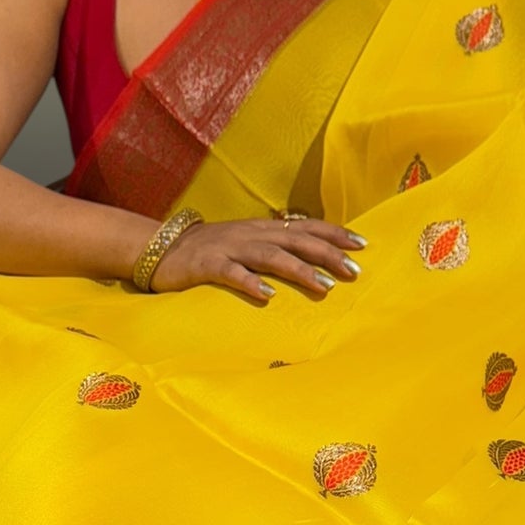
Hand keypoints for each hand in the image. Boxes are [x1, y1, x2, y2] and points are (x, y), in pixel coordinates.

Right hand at [150, 216, 364, 302]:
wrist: (163, 248)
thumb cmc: (212, 250)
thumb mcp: (248, 243)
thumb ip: (277, 247)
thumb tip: (314, 257)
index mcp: (263, 228)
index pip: (306, 227)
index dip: (334, 234)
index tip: (362, 244)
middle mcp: (251, 234)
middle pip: (296, 241)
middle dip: (327, 254)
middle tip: (354, 271)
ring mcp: (229, 248)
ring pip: (270, 256)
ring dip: (299, 270)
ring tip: (323, 286)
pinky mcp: (208, 265)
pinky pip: (231, 273)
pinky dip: (250, 283)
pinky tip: (267, 296)